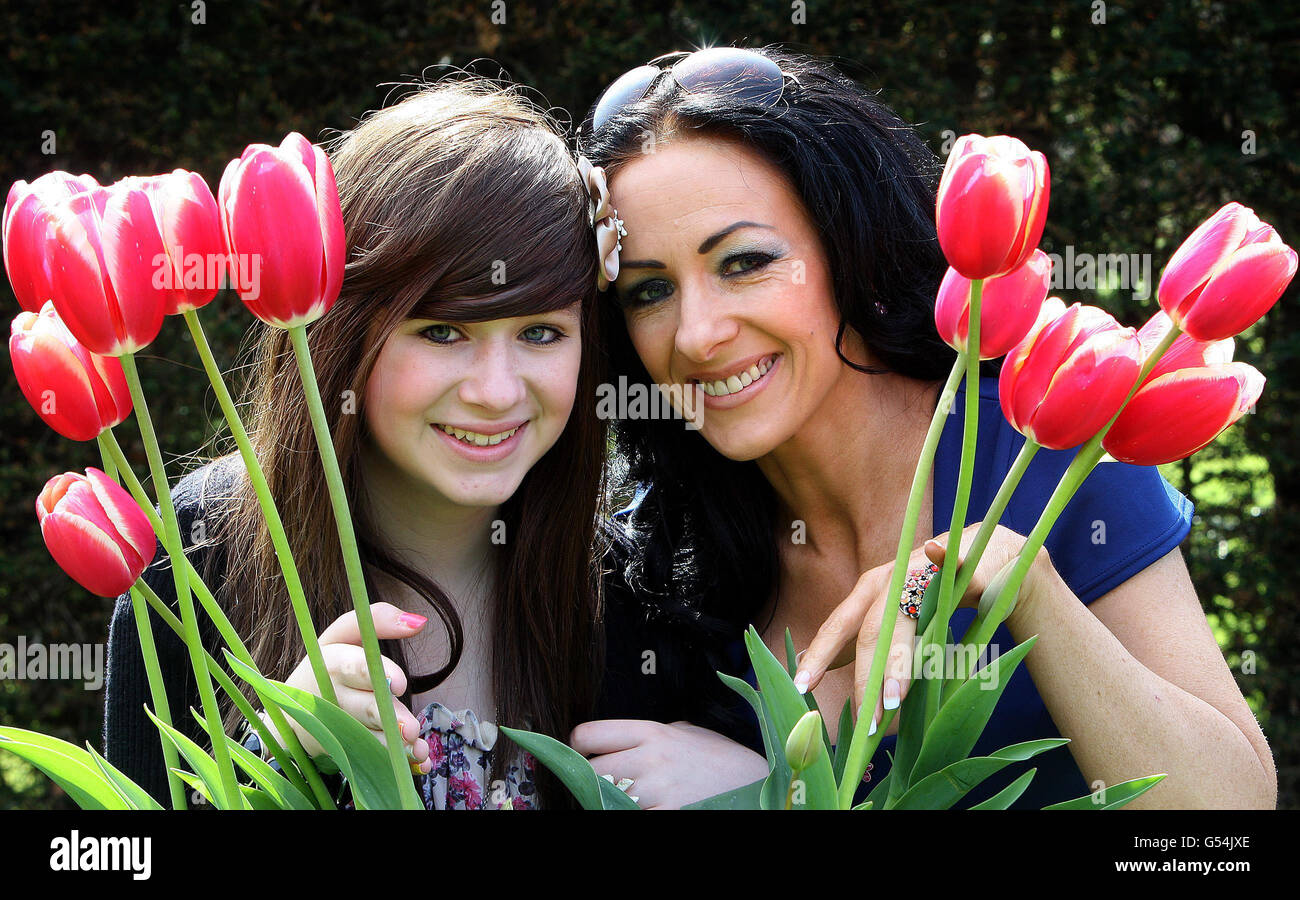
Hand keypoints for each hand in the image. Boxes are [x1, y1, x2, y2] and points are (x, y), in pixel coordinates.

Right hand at [279, 602, 432, 773]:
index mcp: (332, 662)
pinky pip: (372, 758)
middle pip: (365, 707)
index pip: (353, 666)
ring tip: (418, 749)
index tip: (400, 684)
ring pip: (370, 737)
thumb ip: (377, 620)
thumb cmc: (329, 662)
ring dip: (395, 746)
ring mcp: (338, 727)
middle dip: (389, 718)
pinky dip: (398, 763)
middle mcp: (334, 697)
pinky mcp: (345, 748)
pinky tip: (418, 764)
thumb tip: (419, 621)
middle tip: (410, 729)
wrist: (292, 707)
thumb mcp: (344, 635)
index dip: (377, 674)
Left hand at [569, 719, 769, 808]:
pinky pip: (631, 816)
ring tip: (628, 798)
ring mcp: (659, 790)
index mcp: (650, 731)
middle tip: (606, 783)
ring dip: (610, 801)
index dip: (580, 747)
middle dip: (593, 779)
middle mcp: (650, 758)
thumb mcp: (683, 732)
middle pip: (591, 771)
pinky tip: (647, 809)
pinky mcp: (669, 813)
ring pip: (606, 799)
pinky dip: (632, 813)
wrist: (754, 783)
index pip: (588, 735)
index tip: (584, 755)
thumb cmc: (717, 757)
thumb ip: (647, 736)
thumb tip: (614, 744)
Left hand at [793, 521, 1037, 733]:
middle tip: (868, 720)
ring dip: (898, 660)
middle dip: (867, 679)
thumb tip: (826, 670)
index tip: (802, 686)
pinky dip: (943, 564)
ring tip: (895, 697)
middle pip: (869, 631)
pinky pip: (947, 570)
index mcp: (870, 593)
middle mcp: (889, 578)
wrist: (988, 559)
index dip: (820, 655)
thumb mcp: (898, 619)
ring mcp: (920, 569)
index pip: (838, 626)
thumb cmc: (939, 595)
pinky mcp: (955, 563)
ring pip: (903, 618)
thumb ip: (866, 641)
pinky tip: (938, 559)